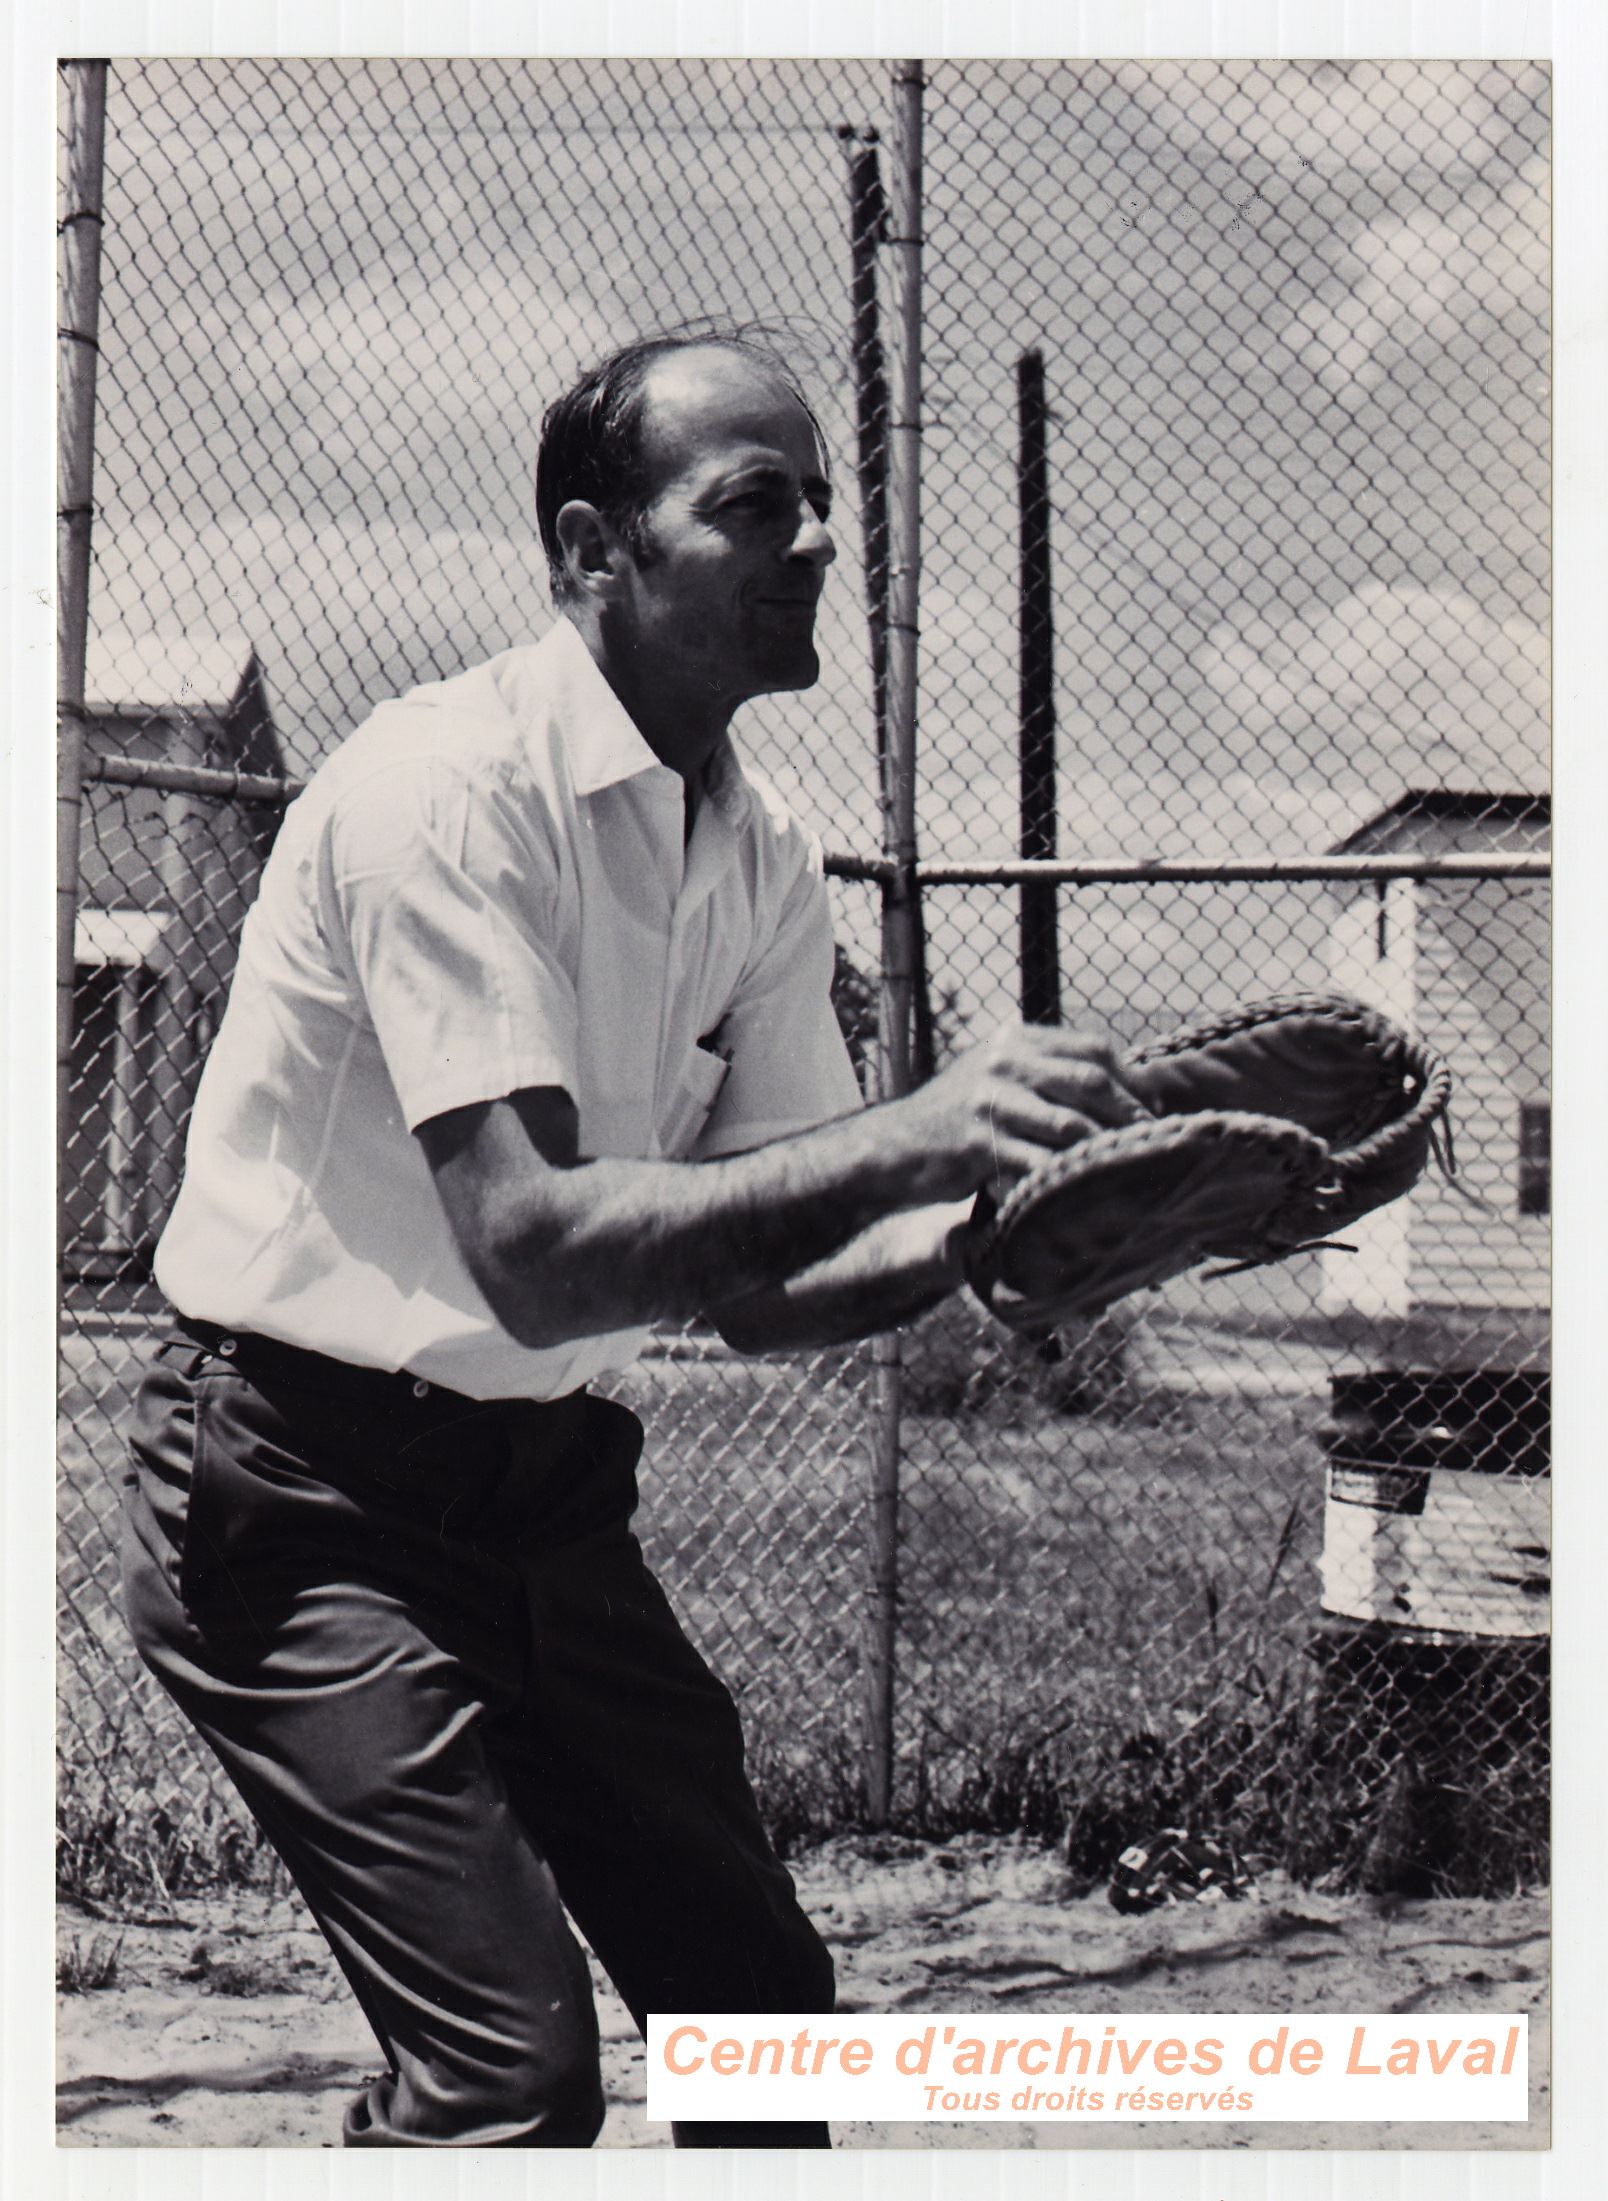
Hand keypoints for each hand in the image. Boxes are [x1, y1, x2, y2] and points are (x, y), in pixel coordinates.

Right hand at [902, 1022, 1151, 1204]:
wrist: (897, 1146)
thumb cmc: (960, 1117)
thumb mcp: (998, 1075)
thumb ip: (1047, 1072)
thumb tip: (1127, 1086)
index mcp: (1015, 1039)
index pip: (1092, 1048)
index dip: (1131, 1079)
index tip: (1151, 1107)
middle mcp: (1002, 1061)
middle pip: (1088, 1082)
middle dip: (1127, 1114)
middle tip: (1148, 1142)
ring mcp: (988, 1100)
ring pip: (1069, 1125)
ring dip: (1103, 1150)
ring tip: (1125, 1168)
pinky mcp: (977, 1142)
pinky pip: (1038, 1161)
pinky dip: (1066, 1177)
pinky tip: (1084, 1190)